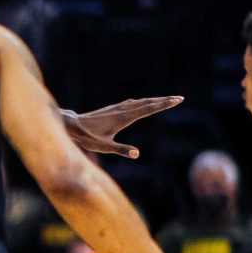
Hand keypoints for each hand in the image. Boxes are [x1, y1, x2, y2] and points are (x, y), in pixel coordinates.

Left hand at [65, 95, 183, 159]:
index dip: (163, 105)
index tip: (176, 100)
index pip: (148, 109)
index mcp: (124, 118)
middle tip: (179, 98)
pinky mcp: (112, 109)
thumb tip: (136, 153)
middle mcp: (122, 110)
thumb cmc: (87, 138)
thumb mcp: (105, 146)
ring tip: (166, 100)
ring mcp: (117, 108)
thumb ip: (121, 149)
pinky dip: (141, 102)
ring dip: (153, 100)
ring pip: (140, 102)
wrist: (72, 125)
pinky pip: (131, 103)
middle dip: (163, 101)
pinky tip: (142, 103)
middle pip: (147, 103)